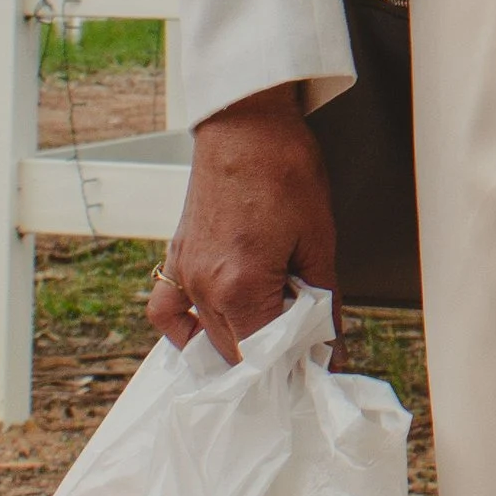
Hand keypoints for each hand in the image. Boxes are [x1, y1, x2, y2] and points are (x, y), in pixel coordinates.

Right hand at [147, 86, 336, 362]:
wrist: (247, 125)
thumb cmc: (284, 170)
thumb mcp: (319, 239)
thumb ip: (322, 301)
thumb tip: (328, 344)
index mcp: (242, 286)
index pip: (264, 356)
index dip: (293, 367)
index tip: (313, 369)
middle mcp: (205, 287)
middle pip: (235, 353)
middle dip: (270, 359)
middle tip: (300, 349)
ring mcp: (184, 274)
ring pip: (206, 338)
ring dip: (238, 344)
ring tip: (270, 333)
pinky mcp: (175, 258)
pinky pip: (167, 313)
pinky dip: (185, 330)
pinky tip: (209, 331)